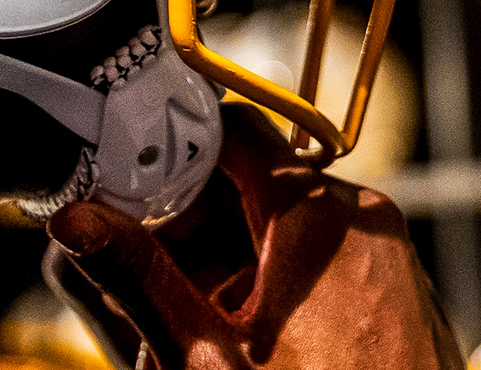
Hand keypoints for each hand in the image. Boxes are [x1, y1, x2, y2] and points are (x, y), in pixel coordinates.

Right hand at [48, 105, 461, 369]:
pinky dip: (281, 286)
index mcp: (317, 216)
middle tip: (153, 284)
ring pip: (288, 228)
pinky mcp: (400, 293)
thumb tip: (80, 223)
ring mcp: (390, 258)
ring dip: (233, 264)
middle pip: (254, 186)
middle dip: (195, 230)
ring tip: (201, 328)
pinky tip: (251, 342)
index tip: (132, 194)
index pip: (231, 132)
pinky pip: (328, 262)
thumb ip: (140, 279)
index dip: (171, 158)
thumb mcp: (209, 359)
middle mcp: (363, 223)